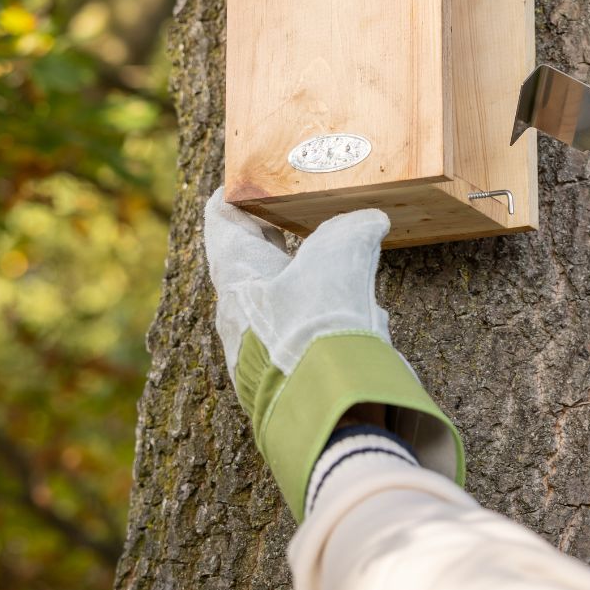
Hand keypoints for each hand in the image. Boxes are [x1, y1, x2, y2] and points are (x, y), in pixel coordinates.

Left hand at [203, 188, 462, 519]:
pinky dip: (326, 316)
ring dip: (312, 279)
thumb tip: (368, 219)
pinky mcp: (283, 377)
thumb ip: (354, 229)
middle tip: (310, 216)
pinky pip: (301, 333)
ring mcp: (256, 349)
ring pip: (280, 298)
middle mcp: (235, 313)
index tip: (255, 178)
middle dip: (283, 237)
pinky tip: (358, 320)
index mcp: (236, 275)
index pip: (222, 218)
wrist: (327, 412)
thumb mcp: (341, 256)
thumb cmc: (319, 323)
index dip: (238, 192)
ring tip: (348, 268)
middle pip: (252, 259)